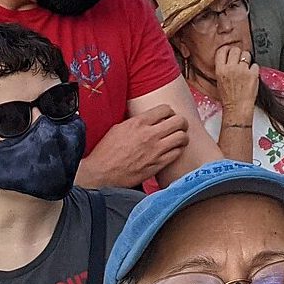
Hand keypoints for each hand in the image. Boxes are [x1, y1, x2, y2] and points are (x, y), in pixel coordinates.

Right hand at [74, 105, 189, 187]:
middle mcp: (149, 135)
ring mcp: (155, 150)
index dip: (169, 112)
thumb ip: (137, 121)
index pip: (165, 109)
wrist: (100, 174)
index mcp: (138, 123)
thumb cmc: (106, 152)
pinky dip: (178, 150)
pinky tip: (172, 151)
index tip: (168, 117)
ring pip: (182, 137)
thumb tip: (149, 118)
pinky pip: (177, 153)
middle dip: (181, 122)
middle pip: (179, 121)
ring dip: (183, 136)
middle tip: (179, 126)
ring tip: (178, 139)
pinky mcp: (157, 164)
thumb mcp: (118, 128)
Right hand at [212, 44, 257, 115]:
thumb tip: (229, 58)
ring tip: (246, 68)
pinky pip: (255, 65)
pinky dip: (254, 69)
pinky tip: (251, 75)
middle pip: (236, 50)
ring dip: (247, 59)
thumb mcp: (219, 81)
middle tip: (239, 60)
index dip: (227, 50)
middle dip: (238, 53)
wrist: (237, 107)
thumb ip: (223, 68)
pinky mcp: (253, 74)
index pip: (222, 50)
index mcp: (220, 70)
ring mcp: (243, 70)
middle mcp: (231, 68)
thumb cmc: (228, 97)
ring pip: (247, 54)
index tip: (230, 52)